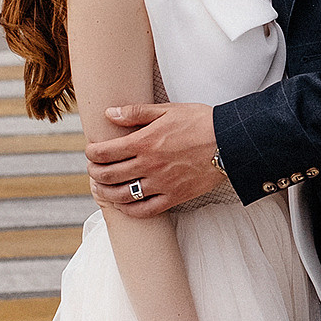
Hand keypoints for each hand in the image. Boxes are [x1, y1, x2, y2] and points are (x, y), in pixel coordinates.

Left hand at [87, 102, 226, 216]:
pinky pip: (145, 210)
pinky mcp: (174, 197)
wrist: (230, 143)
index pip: (104, 152)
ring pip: (122, 195)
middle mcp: (149, 165)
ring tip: (102, 188)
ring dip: (106, 193)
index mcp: (144, 142)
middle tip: (93, 169)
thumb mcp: (167, 110)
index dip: (91, 153)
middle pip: (108, 175)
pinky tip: (124, 205)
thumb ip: (135, 113)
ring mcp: (161, 184)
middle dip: (94, 172)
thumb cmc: (200, 122)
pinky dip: (129, 210)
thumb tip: (108, 113)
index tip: (90, 151)